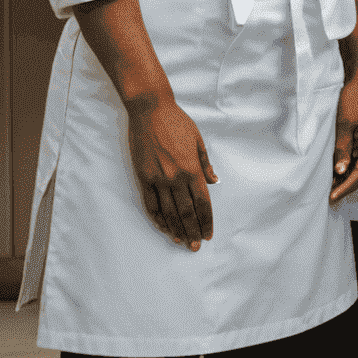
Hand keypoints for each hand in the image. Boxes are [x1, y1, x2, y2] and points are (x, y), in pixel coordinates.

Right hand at [126, 97, 216, 249]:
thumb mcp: (198, 139)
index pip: (202, 201)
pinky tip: (164, 228)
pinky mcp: (143, 178)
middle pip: (186, 212)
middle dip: (193, 231)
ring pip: (168, 212)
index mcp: (192, 168)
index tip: (209, 232)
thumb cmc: (177, 122)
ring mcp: (158, 179)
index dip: (206, 219)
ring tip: (182, 242)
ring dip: (176, 229)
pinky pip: (150, 205)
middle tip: (197, 246)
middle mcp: (175, 177)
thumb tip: (214, 181)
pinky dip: (158, 219)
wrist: (151, 111)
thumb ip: (205, 163)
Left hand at [330, 72, 357, 201]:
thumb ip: (342, 148)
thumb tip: (341, 171)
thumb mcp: (344, 123)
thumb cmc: (353, 98)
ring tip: (327, 185)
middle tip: (327, 196)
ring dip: (345, 177)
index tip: (331, 197)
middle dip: (346, 185)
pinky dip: (345, 166)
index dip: (346, 187)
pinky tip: (332, 170)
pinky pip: (355, 157)